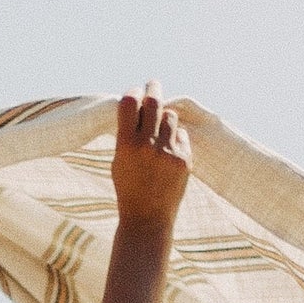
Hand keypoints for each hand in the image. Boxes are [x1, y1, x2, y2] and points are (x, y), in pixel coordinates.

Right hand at [112, 82, 190, 232]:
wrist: (147, 219)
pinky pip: (182, 136)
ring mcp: (168, 152)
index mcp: (126, 143)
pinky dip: (176, 137)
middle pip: (153, 102)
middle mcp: (147, 145)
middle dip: (153, 88)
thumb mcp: (119, 159)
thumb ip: (127, 134)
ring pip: (170, 116)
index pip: (129, 102)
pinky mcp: (184, 160)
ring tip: (160, 124)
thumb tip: (137, 106)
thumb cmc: (129, 187)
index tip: (136, 91)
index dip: (133, 92)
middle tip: (153, 83)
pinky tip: (169, 148)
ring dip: (165, 116)